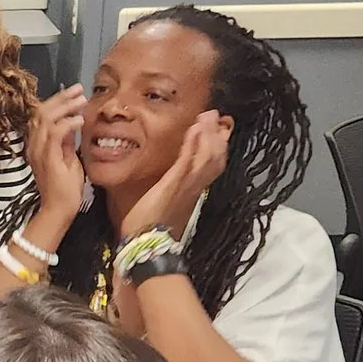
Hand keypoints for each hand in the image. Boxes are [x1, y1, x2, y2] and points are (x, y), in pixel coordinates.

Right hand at [24, 85, 88, 227]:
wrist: (59, 209)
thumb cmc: (65, 187)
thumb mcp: (67, 158)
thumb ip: (65, 141)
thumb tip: (71, 122)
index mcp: (36, 145)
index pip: (40, 115)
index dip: (56, 101)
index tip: (74, 93)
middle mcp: (33, 146)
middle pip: (41, 112)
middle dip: (61, 98)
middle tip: (79, 90)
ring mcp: (39, 152)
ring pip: (46, 119)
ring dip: (65, 107)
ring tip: (82, 100)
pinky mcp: (48, 158)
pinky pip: (55, 133)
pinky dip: (68, 123)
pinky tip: (81, 120)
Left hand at [121, 108, 231, 242]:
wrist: (145, 247)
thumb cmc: (148, 230)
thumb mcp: (164, 207)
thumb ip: (170, 193)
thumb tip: (168, 186)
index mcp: (191, 192)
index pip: (210, 165)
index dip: (215, 146)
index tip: (216, 129)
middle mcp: (193, 188)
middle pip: (215, 157)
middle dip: (216, 135)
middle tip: (214, 114)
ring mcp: (185, 186)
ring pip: (206, 156)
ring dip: (208, 134)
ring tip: (207, 116)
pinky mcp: (173, 185)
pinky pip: (187, 161)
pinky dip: (193, 144)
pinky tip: (195, 129)